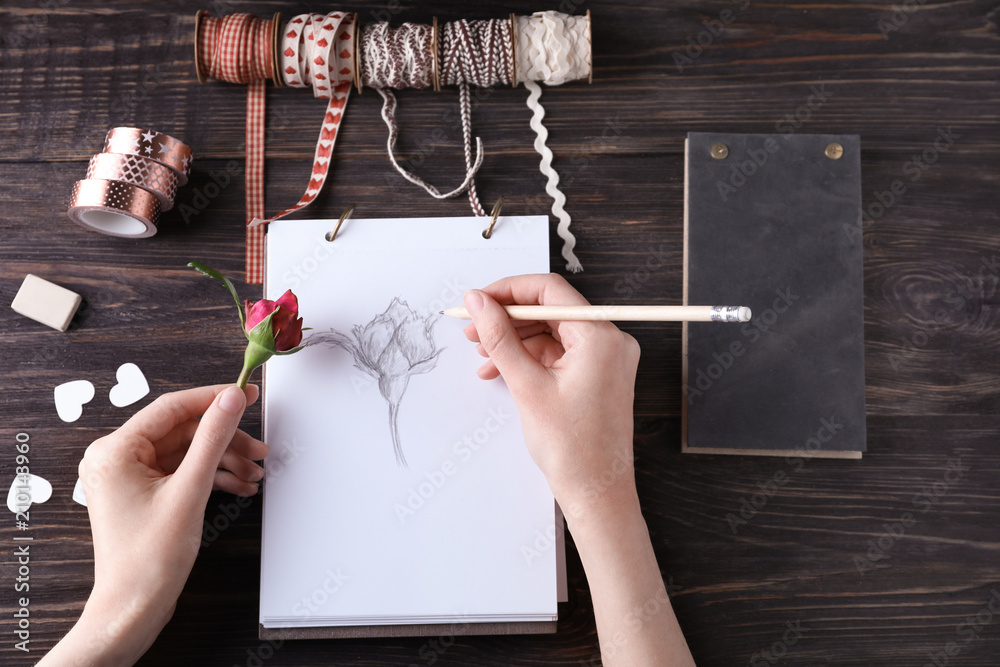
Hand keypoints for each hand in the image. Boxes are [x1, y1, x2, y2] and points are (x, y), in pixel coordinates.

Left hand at [40, 384, 267, 665]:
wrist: (135, 607)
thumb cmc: (147, 559)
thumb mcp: (190, 490)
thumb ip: (213, 439)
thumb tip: (231, 401)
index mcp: (115, 451)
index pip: (172, 408)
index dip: (213, 398)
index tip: (245, 393)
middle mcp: (117, 458)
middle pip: (183, 431)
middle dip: (225, 441)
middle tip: (258, 447)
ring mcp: (129, 476)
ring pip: (187, 451)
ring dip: (223, 460)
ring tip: (252, 472)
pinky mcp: (143, 492)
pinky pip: (182, 470)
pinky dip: (211, 476)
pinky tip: (237, 485)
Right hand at [464, 277, 694, 665]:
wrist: (597, 493)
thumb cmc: (573, 449)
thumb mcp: (527, 386)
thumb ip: (500, 337)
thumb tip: (477, 302)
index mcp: (600, 336)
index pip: (549, 290)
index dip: (507, 291)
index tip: (477, 300)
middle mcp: (609, 341)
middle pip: (550, 309)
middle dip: (507, 318)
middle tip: (472, 328)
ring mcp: (605, 359)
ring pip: (551, 332)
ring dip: (514, 339)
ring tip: (481, 354)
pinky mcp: (597, 376)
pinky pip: (558, 354)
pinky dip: (529, 358)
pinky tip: (500, 369)